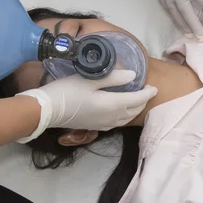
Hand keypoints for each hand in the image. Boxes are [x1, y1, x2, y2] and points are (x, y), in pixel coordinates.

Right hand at [16, 70, 157, 142]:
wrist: (48, 110)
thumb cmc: (68, 91)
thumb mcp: (90, 79)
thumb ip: (113, 78)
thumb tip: (133, 75)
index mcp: (112, 105)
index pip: (137, 99)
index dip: (147, 93)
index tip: (154, 86)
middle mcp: (111, 117)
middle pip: (133, 110)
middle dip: (143, 101)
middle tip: (148, 92)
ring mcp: (103, 124)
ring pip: (126, 118)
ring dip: (135, 109)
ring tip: (138, 100)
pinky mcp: (95, 127)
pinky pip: (117, 123)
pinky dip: (124, 116)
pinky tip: (121, 111)